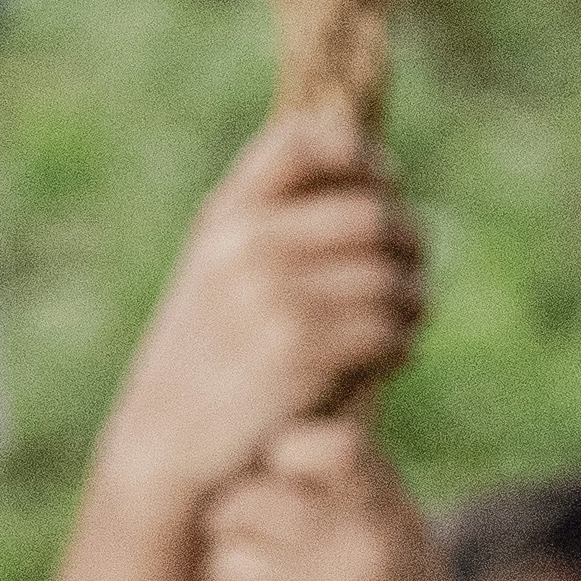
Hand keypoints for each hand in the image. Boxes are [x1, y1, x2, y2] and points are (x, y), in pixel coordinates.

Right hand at [93, 112, 423, 526]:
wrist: (164, 438)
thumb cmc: (208, 353)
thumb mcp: (216, 270)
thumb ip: (269, 224)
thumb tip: (371, 187)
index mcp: (227, 214)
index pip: (302, 142)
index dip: (360, 155)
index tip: (385, 182)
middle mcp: (247, 244)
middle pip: (372, 214)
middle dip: (411, 241)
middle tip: (416, 266)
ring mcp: (272, 295)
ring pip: (390, 278)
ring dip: (416, 299)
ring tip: (411, 317)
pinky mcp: (298, 350)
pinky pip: (387, 330)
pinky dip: (403, 343)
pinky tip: (395, 354)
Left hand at [201, 424, 553, 580]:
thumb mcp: (399, 542)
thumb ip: (348, 489)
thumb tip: (264, 425)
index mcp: (390, 510)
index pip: (317, 441)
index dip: (280, 453)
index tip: (278, 480)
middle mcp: (364, 547)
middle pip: (245, 499)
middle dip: (232, 523)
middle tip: (249, 547)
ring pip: (223, 558)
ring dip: (225, 580)